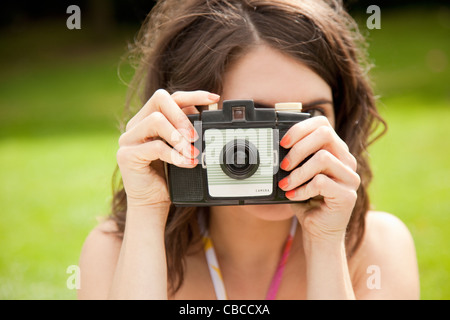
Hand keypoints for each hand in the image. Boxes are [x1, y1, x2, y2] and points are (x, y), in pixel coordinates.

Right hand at [116, 89, 219, 210]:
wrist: (152, 203)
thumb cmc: (168, 176)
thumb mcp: (181, 148)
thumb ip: (187, 131)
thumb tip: (205, 113)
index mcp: (148, 118)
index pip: (169, 97)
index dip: (192, 95)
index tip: (213, 98)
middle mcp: (136, 125)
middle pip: (159, 99)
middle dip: (182, 115)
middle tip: (196, 135)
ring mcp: (128, 139)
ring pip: (155, 120)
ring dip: (179, 137)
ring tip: (192, 153)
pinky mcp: (126, 155)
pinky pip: (154, 147)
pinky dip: (175, 155)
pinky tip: (186, 164)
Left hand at [278, 116, 360, 243]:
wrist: (318, 231)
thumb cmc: (307, 201)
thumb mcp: (298, 175)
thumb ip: (294, 159)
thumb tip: (276, 147)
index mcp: (335, 151)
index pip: (323, 124)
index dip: (301, 129)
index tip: (283, 142)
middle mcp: (346, 160)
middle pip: (325, 135)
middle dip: (298, 148)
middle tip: (283, 164)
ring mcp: (350, 177)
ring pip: (322, 158)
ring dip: (298, 172)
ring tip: (286, 183)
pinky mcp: (348, 195)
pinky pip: (321, 182)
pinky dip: (302, 189)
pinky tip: (294, 196)